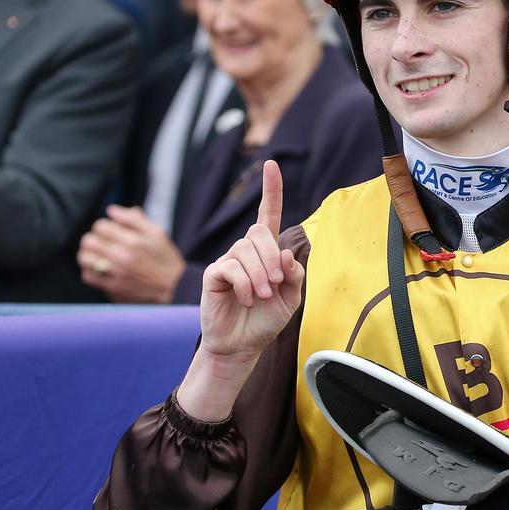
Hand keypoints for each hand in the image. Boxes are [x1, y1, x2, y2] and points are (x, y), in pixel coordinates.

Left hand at [78, 205, 184, 303]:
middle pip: (89, 241)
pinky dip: (89, 270)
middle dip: (93, 238)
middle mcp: (123, 257)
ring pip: (85, 258)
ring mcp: (117, 274)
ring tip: (97, 255)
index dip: (103, 226)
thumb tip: (112, 210)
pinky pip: (88, 276)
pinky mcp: (113, 289)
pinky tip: (99, 268)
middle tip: (100, 242)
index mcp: (134, 241)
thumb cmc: (165, 258)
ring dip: (88, 254)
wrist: (174, 288)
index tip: (109, 231)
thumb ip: (134, 219)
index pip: (101, 226)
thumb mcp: (157, 233)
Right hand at [175, 160, 304, 421]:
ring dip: (261, 276)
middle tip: (275, 285)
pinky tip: (247, 299)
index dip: (271, 190)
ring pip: (247, 251)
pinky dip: (245, 284)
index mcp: (266, 252)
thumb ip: (294, 276)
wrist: (243, 345)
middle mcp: (246, 251)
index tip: (272, 164)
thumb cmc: (265, 321)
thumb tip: (287, 255)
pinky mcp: (214, 274)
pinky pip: (232, 268)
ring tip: (262, 297)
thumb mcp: (291, 299)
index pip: (269, 214)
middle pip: (260, 233)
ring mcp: (228, 260)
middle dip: (272, 258)